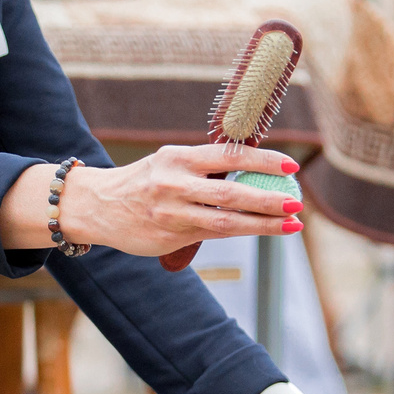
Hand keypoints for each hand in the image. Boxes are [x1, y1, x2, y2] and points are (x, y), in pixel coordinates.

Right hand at [0, 144, 301, 255]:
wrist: (96, 206)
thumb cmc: (142, 182)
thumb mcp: (169, 164)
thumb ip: (204, 169)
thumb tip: (252, 174)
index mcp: (177, 158)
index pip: (227, 157)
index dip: (262, 161)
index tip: (291, 166)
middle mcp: (174, 184)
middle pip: (231, 193)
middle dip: (268, 199)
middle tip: (297, 201)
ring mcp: (172, 213)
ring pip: (226, 221)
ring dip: (263, 223)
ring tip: (292, 222)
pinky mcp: (170, 236)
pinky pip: (212, 235)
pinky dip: (242, 232)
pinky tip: (263, 230)